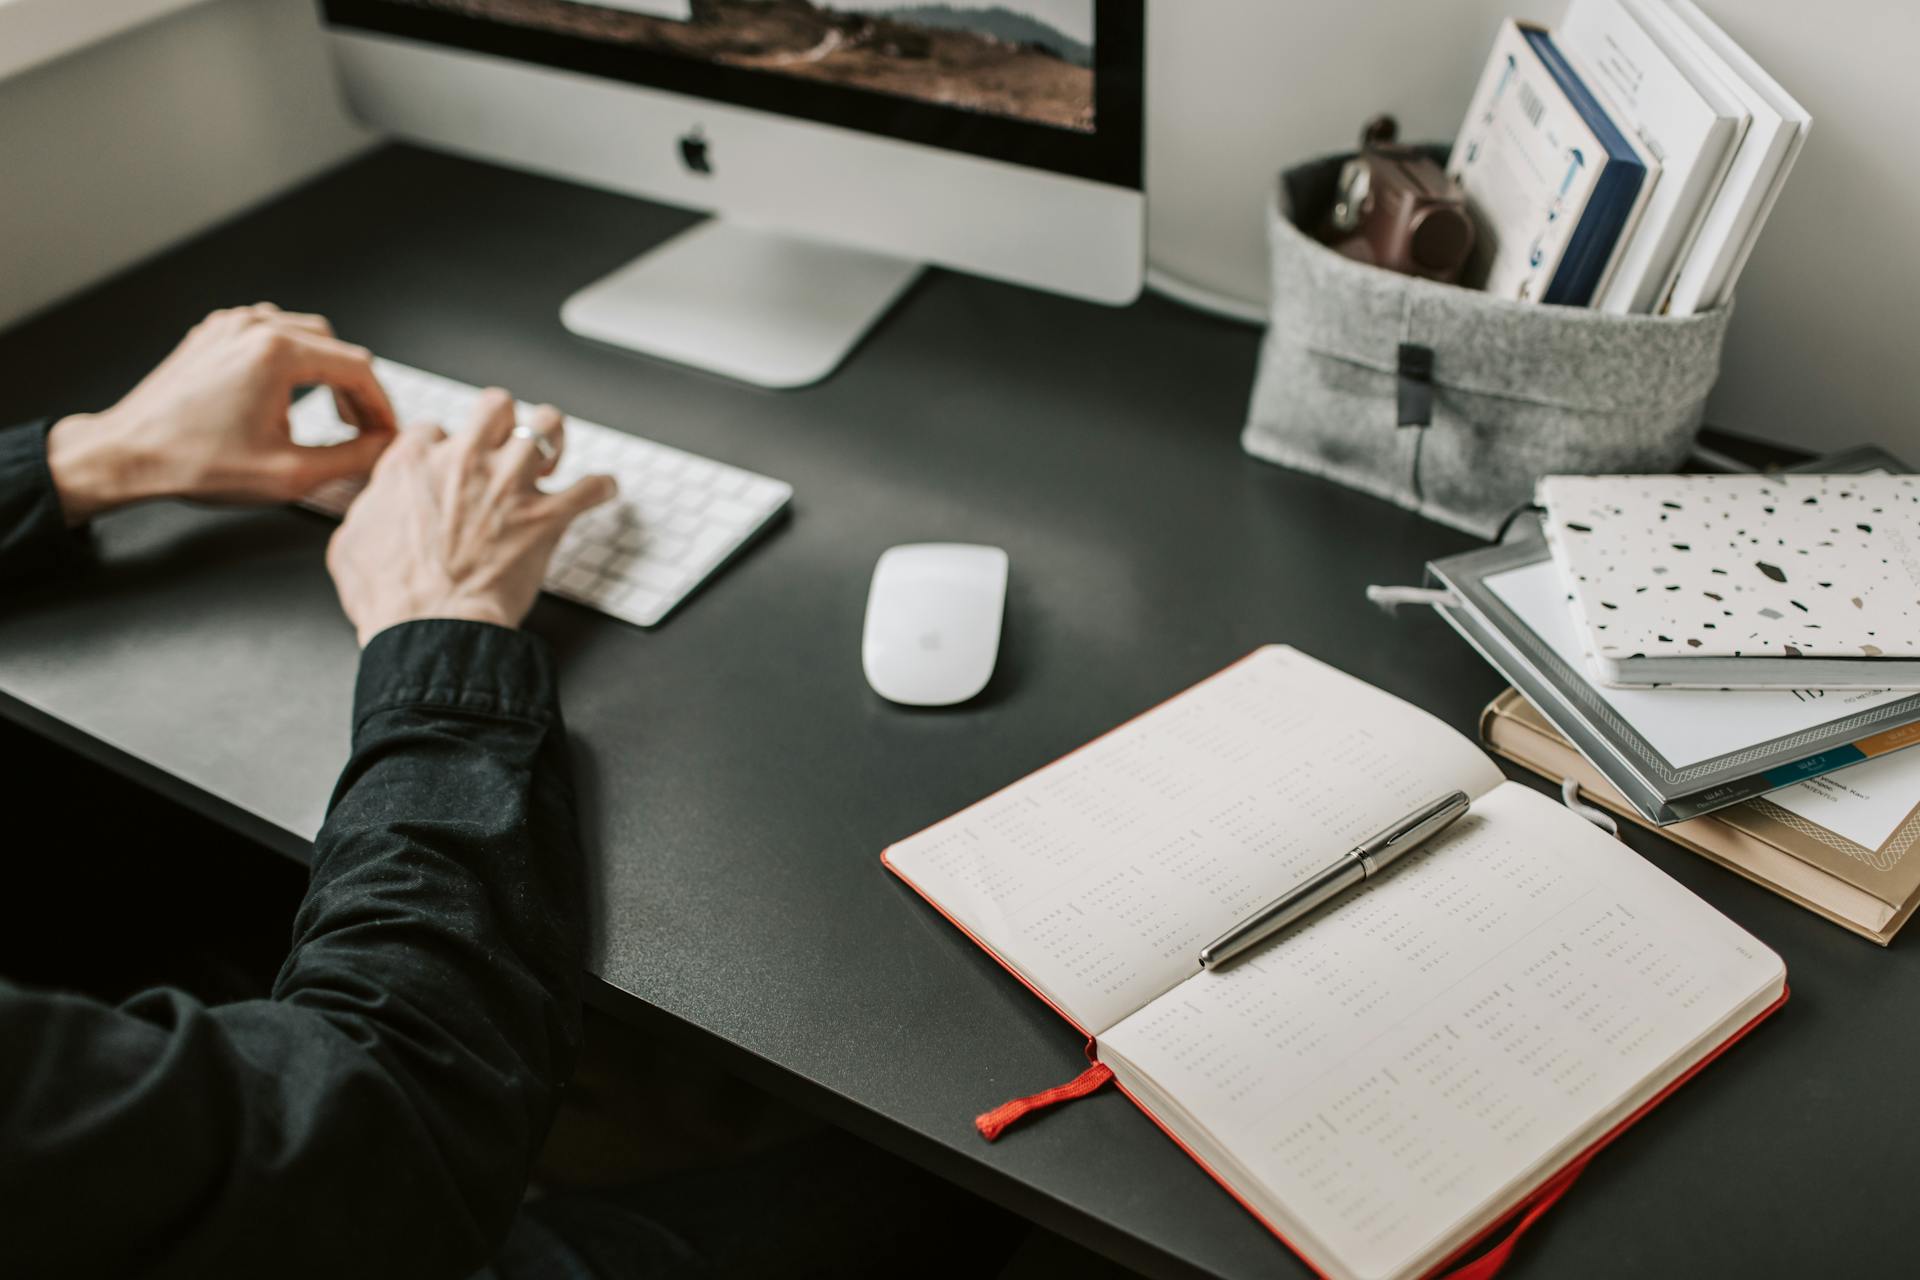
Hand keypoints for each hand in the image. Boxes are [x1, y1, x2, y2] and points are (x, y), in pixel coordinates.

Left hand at [45, 303, 396, 524]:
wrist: (128, 454)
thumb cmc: (196, 463)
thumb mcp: (291, 474)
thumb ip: (352, 457)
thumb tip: (385, 447)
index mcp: (277, 353)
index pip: (358, 367)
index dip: (381, 405)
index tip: (386, 433)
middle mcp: (254, 327)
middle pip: (334, 346)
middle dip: (355, 388)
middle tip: (360, 428)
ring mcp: (230, 326)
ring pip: (304, 334)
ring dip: (325, 370)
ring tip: (329, 412)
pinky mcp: (212, 334)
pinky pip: (268, 333)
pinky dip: (290, 359)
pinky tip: (287, 393)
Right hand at [326, 390, 617, 645]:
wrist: (431, 625)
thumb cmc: (389, 594)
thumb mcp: (351, 542)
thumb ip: (370, 510)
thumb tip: (378, 506)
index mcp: (415, 463)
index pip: (435, 429)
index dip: (444, 447)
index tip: (451, 465)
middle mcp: (465, 462)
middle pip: (495, 406)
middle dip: (504, 419)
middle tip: (508, 442)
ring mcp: (509, 485)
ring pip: (547, 426)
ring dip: (554, 437)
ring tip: (555, 453)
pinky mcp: (546, 517)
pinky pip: (590, 488)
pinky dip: (601, 488)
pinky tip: (603, 490)